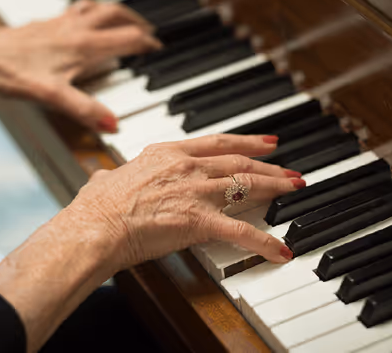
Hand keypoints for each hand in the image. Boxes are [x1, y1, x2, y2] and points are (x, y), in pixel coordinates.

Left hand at [0, 0, 161, 131]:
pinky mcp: (46, 24)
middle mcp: (74, 29)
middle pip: (115, 14)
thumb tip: (112, 124)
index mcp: (82, 46)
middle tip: (148, 30)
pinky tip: (84, 21)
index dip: (146, 42)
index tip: (157, 47)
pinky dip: (92, 11)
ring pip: (97, 7)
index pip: (126, 38)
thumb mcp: (52, 97)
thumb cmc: (11, 73)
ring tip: (125, 19)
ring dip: (116, 11)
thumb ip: (85, 110)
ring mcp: (59, 24)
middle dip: (136, 21)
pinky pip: (77, 9)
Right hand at [66, 134, 305, 268]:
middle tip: (289, 167)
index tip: (264, 142)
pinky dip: (264, 241)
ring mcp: (195, 191)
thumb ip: (110, 177)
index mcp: (166, 154)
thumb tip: (102, 179)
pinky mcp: (198, 221)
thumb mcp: (104, 182)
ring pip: (247, 186)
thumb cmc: (95, 208)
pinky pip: (240, 231)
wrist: (95, 227)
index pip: (217, 143)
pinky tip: (280, 249)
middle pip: (239, 162)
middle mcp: (186, 167)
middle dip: (269, 164)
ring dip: (276, 187)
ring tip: (296, 187)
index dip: (246, 142)